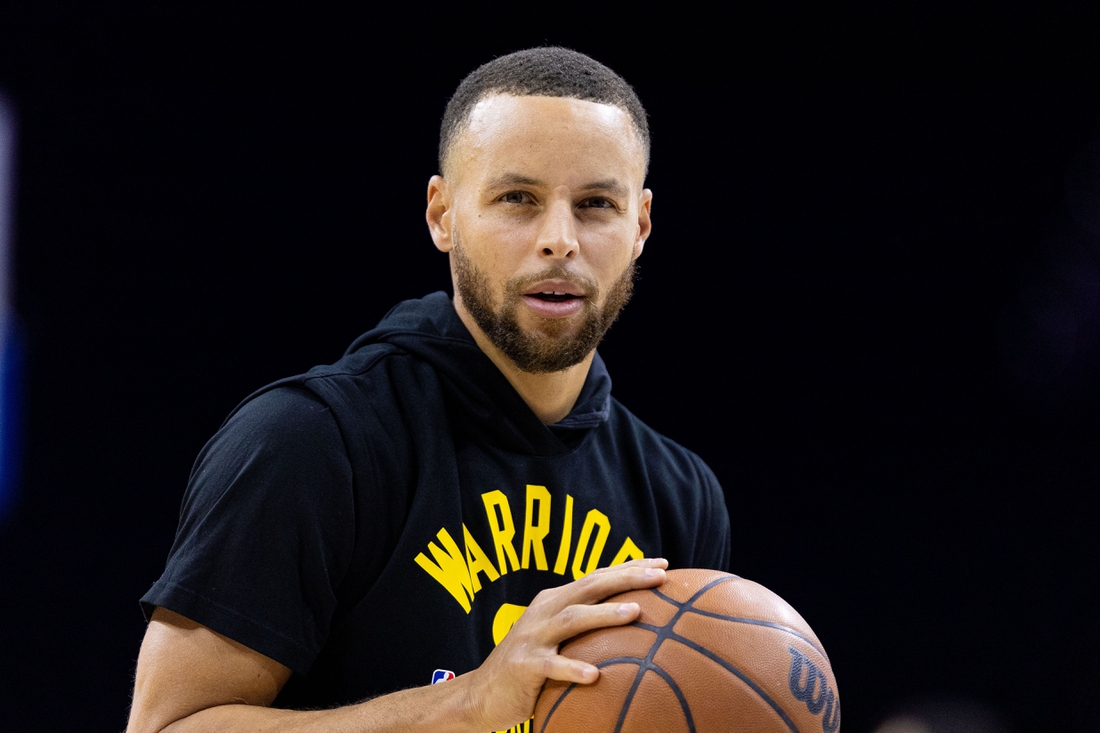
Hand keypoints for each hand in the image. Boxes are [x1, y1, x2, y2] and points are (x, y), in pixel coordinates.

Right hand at [460, 557, 667, 731]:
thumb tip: (634, 624)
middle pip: (589, 587)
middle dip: (626, 578)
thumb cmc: (530, 666)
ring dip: (605, 614)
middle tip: (659, 576)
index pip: (597, 578)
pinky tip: (595, 676)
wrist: (481, 693)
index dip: (629, 568)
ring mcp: (533, 637)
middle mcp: (544, 612)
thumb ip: (585, 628)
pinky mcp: (524, 666)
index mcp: (555, 601)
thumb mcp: (557, 639)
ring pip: (572, 619)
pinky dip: (573, 669)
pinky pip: (552, 666)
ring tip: (636, 612)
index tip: (663, 565)